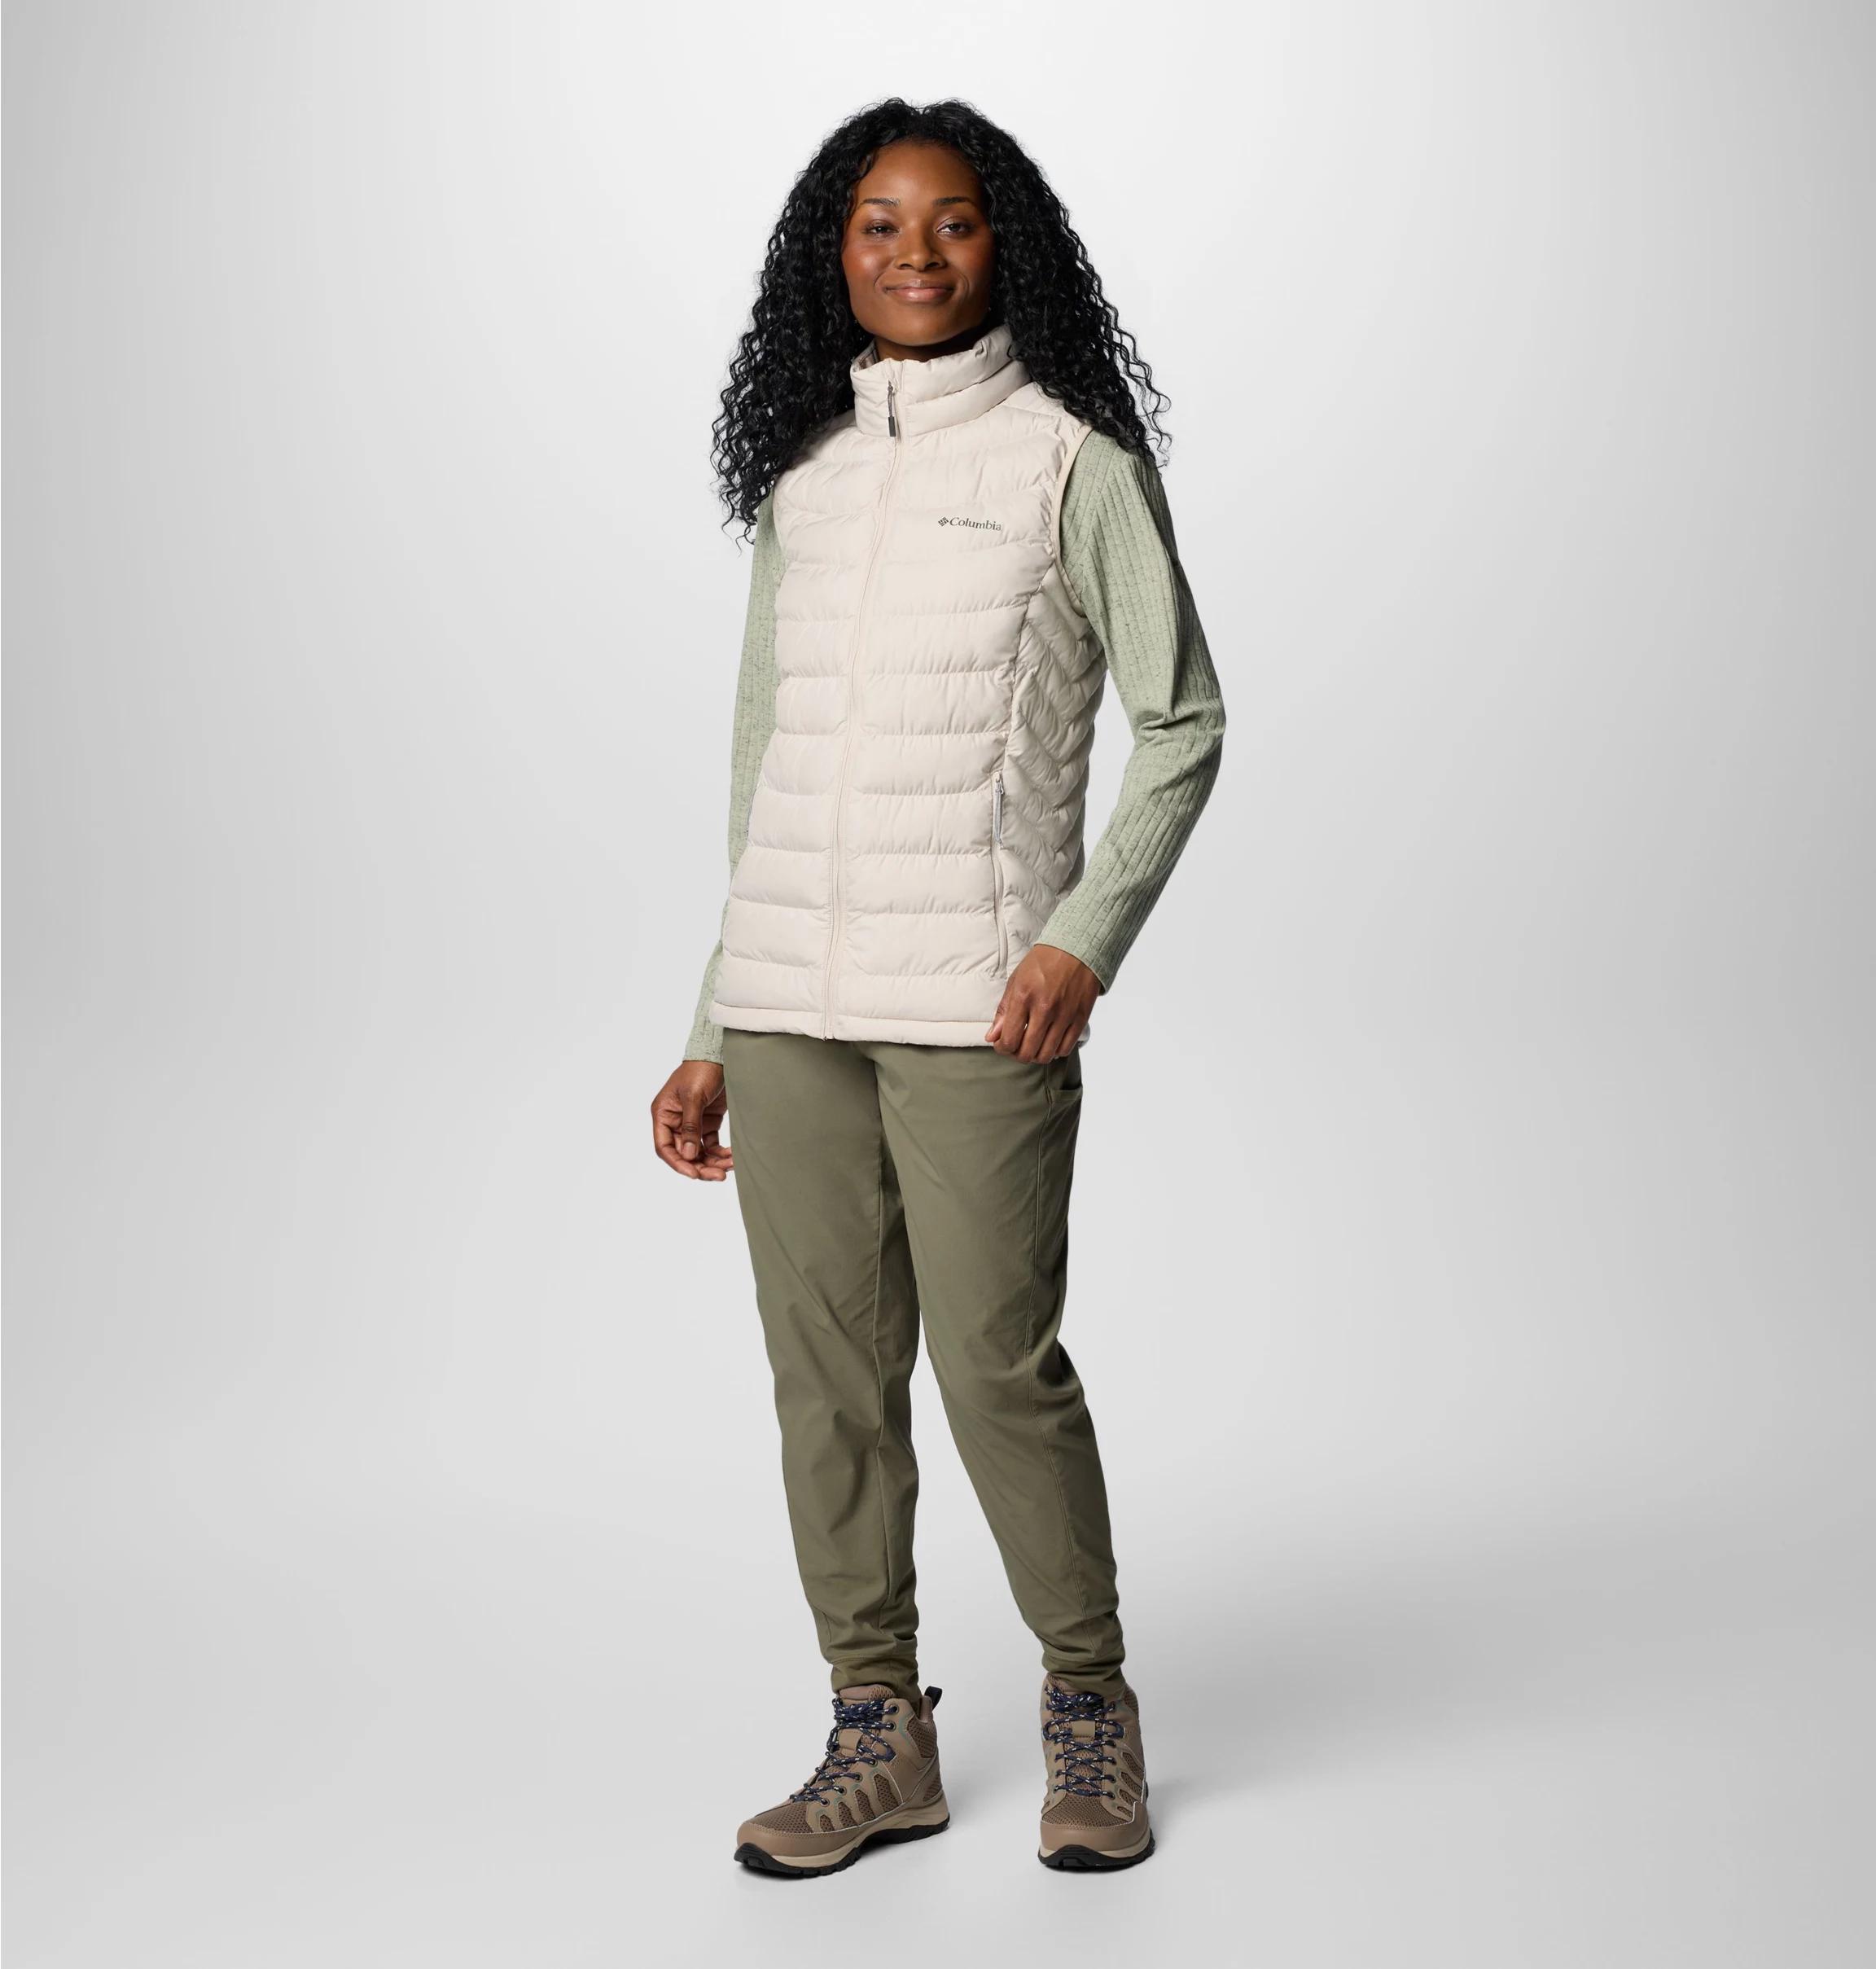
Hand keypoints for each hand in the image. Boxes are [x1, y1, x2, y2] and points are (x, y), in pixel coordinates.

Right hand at [651, 1060, 732, 1179]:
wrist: (721, 1054)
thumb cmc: (701, 1069)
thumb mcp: (693, 1096)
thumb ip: (691, 1126)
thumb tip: (689, 1155)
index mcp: (663, 1114)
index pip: (665, 1147)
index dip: (678, 1163)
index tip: (694, 1174)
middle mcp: (675, 1121)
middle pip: (684, 1153)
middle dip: (701, 1166)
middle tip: (720, 1175)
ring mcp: (693, 1123)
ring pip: (700, 1152)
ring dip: (713, 1162)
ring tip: (730, 1166)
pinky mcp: (709, 1122)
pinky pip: (712, 1145)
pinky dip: (721, 1153)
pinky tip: (732, 1157)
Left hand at [984, 944, 1100, 1059]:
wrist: (1076, 949)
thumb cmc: (1043, 962)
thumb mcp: (1016, 980)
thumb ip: (1003, 1011)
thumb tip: (992, 1037)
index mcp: (1023, 997)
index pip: (1008, 1040)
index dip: (1002, 1048)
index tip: (1002, 1045)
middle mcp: (1044, 1008)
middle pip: (1027, 1053)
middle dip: (1017, 1055)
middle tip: (1017, 1047)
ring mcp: (1064, 1015)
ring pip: (1046, 1055)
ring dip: (1036, 1056)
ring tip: (1033, 1046)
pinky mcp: (1080, 1018)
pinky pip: (1066, 1048)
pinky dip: (1055, 1051)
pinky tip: (1050, 1042)